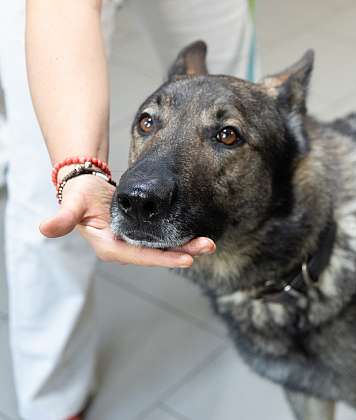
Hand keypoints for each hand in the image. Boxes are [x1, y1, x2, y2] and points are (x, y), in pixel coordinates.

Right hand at [39, 174, 214, 267]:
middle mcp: (125, 250)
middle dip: (184, 252)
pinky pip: (164, 240)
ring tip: (210, 242)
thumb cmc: (79, 194)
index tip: (186, 259)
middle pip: (159, 255)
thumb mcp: (72, 203)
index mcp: (110, 247)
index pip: (141, 257)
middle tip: (208, 246)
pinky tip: (197, 236)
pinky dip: (181, 238)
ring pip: (165, 249)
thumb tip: (44, 228)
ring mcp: (135, 244)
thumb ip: (63, 218)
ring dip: (187, 246)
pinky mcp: (142, 236)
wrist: (85, 187)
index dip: (164, 258)